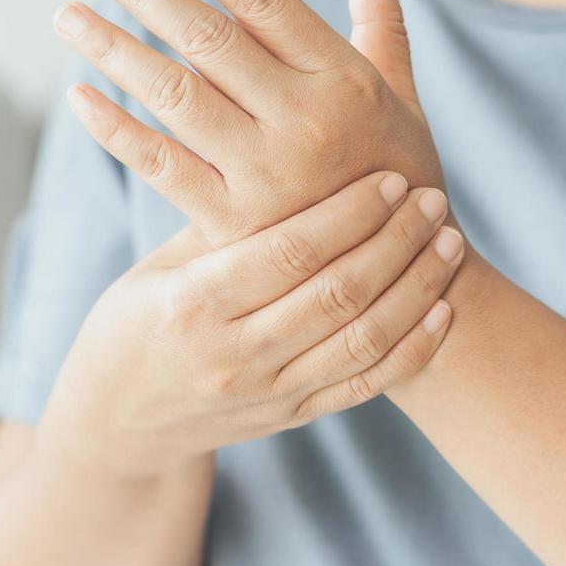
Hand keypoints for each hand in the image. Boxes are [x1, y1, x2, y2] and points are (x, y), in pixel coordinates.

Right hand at [36, 171, 464, 478]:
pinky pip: (364, 386)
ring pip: (362, 340)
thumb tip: (278, 141)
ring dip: (416, 289)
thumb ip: (218, 221)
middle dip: (395, 242)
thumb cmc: (133, 323)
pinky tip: (442, 309)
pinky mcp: (292, 417)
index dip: (348, 214)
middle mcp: (235, 356)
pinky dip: (410, 349)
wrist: (117, 424)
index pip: (290, 252)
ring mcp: (268, 394)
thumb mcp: (158, 266)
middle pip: (337, 293)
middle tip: (431, 199)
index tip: (389, 178)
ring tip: (448, 243)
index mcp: (195, 305)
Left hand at [54, 0, 444, 247]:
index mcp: (344, 78)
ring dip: (115, 50)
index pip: (263, 0)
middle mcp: (305, 119)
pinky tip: (79, 96)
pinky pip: (162, 166)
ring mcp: (267, 173)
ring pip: (176, 96)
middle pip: (209, 39)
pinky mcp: (234, 222)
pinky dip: (115, 131)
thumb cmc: (397, 172)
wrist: (400, 279)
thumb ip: (383, 23)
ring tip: (69, 15)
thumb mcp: (403, 97)